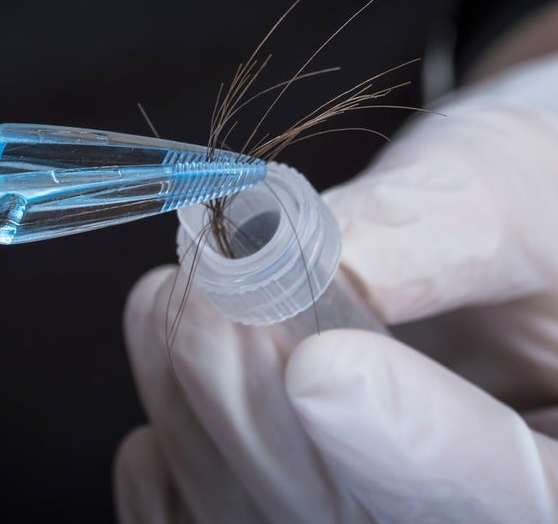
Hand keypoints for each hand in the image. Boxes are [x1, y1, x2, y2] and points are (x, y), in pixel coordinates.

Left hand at [114, 51, 557, 520]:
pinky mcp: (279, 505)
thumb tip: (316, 257)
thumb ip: (440, 225)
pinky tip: (164, 360)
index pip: (508, 501)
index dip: (410, 449)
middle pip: (350, 521)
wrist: (492, 242)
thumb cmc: (534, 212)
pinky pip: (194, 520)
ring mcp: (364, 517)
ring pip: (256, 521)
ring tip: (186, 290)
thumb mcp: (519, 189)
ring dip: (192, 403)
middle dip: (257, 400)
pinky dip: (159, 452)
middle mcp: (468, 513)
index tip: (324, 367)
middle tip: (213, 282)